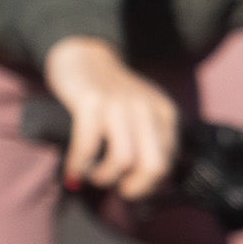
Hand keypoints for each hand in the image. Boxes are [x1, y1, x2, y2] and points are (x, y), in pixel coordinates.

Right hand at [43, 34, 178, 202]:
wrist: (84, 55)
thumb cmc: (111, 95)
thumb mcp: (141, 113)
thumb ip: (148, 140)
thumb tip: (144, 186)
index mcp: (165, 114)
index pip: (169, 161)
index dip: (150, 183)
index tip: (130, 186)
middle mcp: (147, 109)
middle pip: (155, 165)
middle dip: (136, 187)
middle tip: (117, 188)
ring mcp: (120, 105)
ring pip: (123, 160)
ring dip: (105, 178)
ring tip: (92, 175)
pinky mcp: (91, 102)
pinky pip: (88, 146)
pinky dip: (79, 166)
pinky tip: (73, 172)